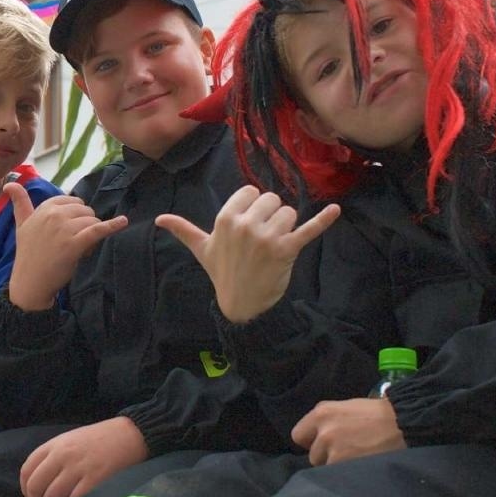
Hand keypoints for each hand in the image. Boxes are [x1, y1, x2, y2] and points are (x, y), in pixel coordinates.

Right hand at [4, 183, 127, 310]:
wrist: (30, 282)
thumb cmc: (28, 254)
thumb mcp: (21, 224)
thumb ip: (19, 202)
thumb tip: (10, 183)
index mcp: (44, 208)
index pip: (72, 201)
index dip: (74, 216)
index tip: (66, 232)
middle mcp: (54, 215)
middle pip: (85, 210)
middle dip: (84, 225)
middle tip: (71, 244)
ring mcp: (65, 229)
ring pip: (92, 221)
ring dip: (90, 236)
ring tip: (78, 251)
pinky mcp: (75, 244)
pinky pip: (98, 229)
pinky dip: (112, 226)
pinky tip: (123, 221)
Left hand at [19, 417, 148, 496]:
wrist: (131, 434)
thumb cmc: (100, 440)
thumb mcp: (70, 440)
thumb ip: (53, 457)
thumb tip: (39, 483)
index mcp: (54, 445)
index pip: (27, 471)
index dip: (26, 489)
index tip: (34, 496)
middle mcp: (62, 456)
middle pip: (35, 487)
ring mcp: (78, 468)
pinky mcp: (94, 480)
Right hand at [157, 185, 339, 322]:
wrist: (241, 304)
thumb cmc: (222, 273)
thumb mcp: (202, 250)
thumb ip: (183, 230)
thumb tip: (159, 219)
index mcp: (225, 219)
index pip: (251, 192)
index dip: (254, 206)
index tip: (250, 223)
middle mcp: (245, 225)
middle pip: (272, 200)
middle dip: (271, 215)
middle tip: (263, 238)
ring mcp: (267, 237)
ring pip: (289, 212)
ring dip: (287, 226)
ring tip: (276, 245)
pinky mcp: (287, 249)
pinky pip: (308, 229)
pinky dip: (324, 220)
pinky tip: (336, 210)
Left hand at [291, 399, 404, 465]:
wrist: (406, 424)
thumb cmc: (380, 415)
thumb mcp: (348, 407)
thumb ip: (329, 421)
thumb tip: (317, 438)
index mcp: (321, 412)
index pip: (298, 435)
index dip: (312, 442)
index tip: (324, 445)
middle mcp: (323, 431)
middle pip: (313, 455)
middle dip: (327, 457)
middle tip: (348, 453)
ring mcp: (333, 450)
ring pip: (326, 468)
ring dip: (338, 467)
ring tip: (358, 459)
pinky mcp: (345, 465)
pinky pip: (338, 476)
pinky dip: (348, 475)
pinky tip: (361, 467)